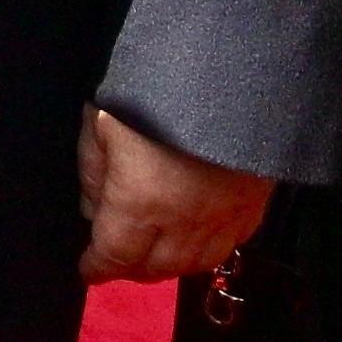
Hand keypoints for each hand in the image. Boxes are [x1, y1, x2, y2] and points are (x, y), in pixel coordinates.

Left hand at [76, 106, 271, 282]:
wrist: (227, 70)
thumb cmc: (149, 88)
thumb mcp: (100, 120)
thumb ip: (93, 171)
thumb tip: (94, 210)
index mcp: (140, 203)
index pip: (114, 255)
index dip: (98, 267)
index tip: (88, 271)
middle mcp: (183, 223)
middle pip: (155, 268)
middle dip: (131, 268)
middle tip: (117, 259)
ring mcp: (223, 217)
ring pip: (194, 264)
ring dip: (168, 265)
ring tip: (152, 254)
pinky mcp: (253, 205)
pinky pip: (228, 246)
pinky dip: (206, 252)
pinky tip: (194, 241)